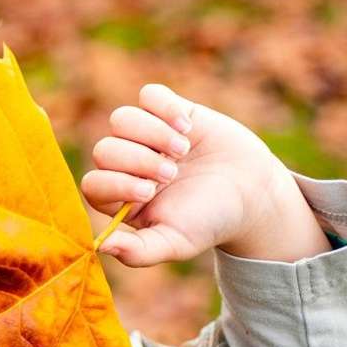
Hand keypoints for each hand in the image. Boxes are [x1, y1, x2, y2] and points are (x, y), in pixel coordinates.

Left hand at [81, 84, 330, 266]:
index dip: (116, 183)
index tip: (150, 191)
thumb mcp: (176, 243)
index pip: (93, 184)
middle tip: (171, 173)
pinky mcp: (169, 111)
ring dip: (152, 133)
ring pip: (121, 119)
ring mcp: (146, 136)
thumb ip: (138, 252)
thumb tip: (102, 247)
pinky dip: (166, 108)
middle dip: (137, 160)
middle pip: (104, 149)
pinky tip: (188, 127)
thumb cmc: (210, 222)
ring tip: (182, 150)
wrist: (252, 194)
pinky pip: (149, 95)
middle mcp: (127, 165)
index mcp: (121, 198)